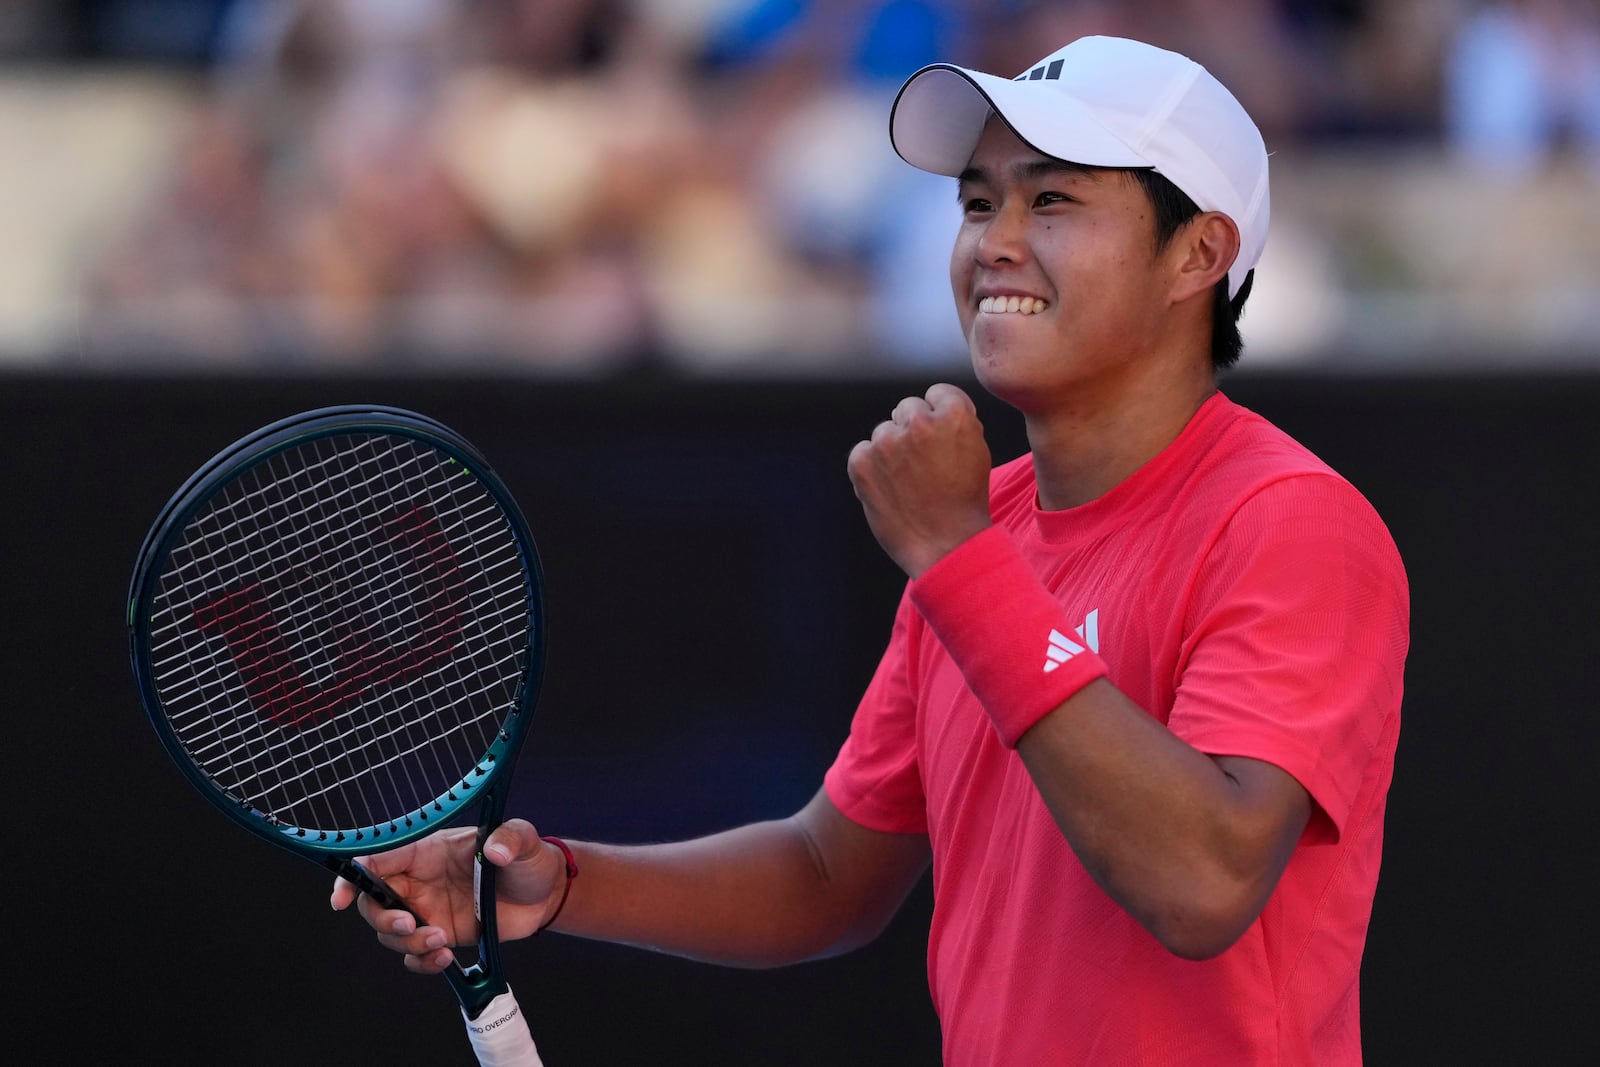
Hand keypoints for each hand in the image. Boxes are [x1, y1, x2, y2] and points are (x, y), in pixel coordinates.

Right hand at [330, 819, 568, 973]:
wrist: (545, 895)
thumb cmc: (528, 859)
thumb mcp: (524, 842)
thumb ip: (511, 839)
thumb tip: (495, 849)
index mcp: (427, 850)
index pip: (377, 858)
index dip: (352, 876)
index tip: (341, 898)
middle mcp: (418, 881)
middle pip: (372, 901)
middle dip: (382, 917)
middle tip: (411, 926)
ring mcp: (426, 910)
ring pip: (390, 933)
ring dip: (408, 944)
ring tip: (443, 941)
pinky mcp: (439, 935)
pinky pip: (413, 956)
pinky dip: (421, 963)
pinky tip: (445, 959)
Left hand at [847, 383, 992, 577]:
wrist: (945, 545)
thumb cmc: (965, 501)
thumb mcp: (976, 450)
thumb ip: (954, 422)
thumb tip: (931, 406)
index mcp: (954, 415)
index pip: (937, 394)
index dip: (940, 417)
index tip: (941, 441)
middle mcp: (918, 422)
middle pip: (907, 409)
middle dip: (914, 430)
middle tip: (924, 464)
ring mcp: (887, 441)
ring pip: (884, 432)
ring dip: (892, 451)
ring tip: (908, 483)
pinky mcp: (861, 462)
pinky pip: (862, 452)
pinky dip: (871, 468)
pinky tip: (889, 489)